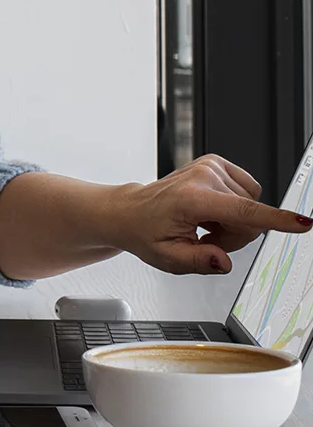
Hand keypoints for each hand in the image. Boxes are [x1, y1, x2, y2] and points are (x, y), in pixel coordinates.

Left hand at [113, 154, 312, 274]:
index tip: (303, 223)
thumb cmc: (147, 232)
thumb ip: (197, 263)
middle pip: (250, 217)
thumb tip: (222, 262)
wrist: (131, 210)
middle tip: (205, 237)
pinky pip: (248, 192)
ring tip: (205, 223)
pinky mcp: (216, 162)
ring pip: (251, 206)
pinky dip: (234, 207)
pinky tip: (210, 210)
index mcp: (190, 199)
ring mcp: (210, 166)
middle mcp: (202, 176)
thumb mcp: (167, 258)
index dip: (276, 220)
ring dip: (233, 222)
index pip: (242, 212)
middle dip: (234, 236)